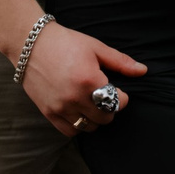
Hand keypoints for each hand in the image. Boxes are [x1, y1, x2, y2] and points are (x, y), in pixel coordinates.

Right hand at [22, 22, 145, 137]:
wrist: (31, 43)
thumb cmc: (66, 42)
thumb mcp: (96, 47)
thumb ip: (120, 62)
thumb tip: (143, 71)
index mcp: (89, 80)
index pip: (117, 103)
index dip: (122, 98)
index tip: (117, 90)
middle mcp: (75, 97)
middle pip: (105, 118)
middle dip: (109, 108)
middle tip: (104, 96)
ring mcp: (60, 107)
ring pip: (88, 127)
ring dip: (94, 118)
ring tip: (91, 103)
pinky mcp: (48, 112)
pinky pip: (69, 131)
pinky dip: (77, 125)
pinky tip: (78, 111)